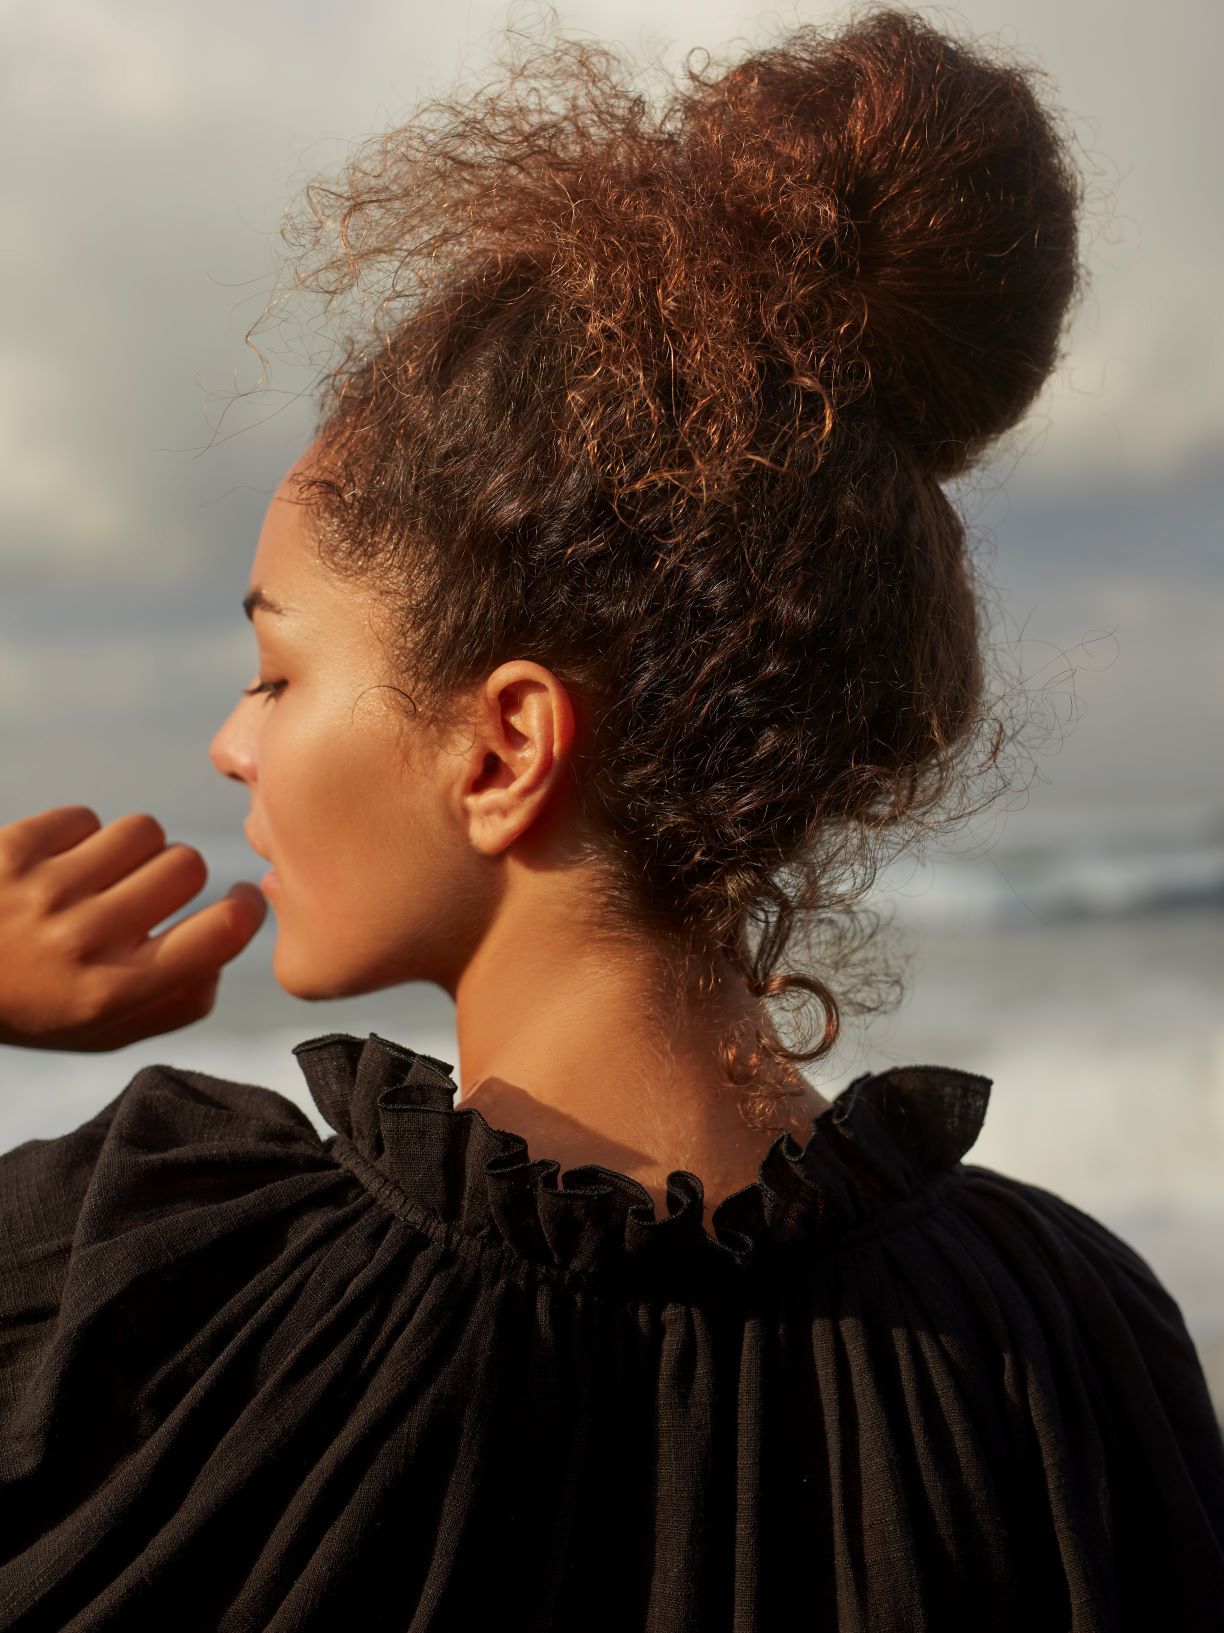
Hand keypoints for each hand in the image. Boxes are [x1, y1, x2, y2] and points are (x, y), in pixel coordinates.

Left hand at [0, 805, 266, 1052]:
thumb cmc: (30, 1006)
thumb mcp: (102, 1032)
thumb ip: (178, 1003)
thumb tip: (224, 948)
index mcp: (112, 993)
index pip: (219, 934)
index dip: (247, 910)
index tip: (242, 902)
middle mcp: (82, 940)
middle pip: (186, 866)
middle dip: (179, 877)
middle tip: (148, 895)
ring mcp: (45, 890)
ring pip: (142, 831)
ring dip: (134, 851)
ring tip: (103, 875)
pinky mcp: (12, 848)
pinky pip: (86, 817)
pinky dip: (81, 838)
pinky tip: (57, 866)